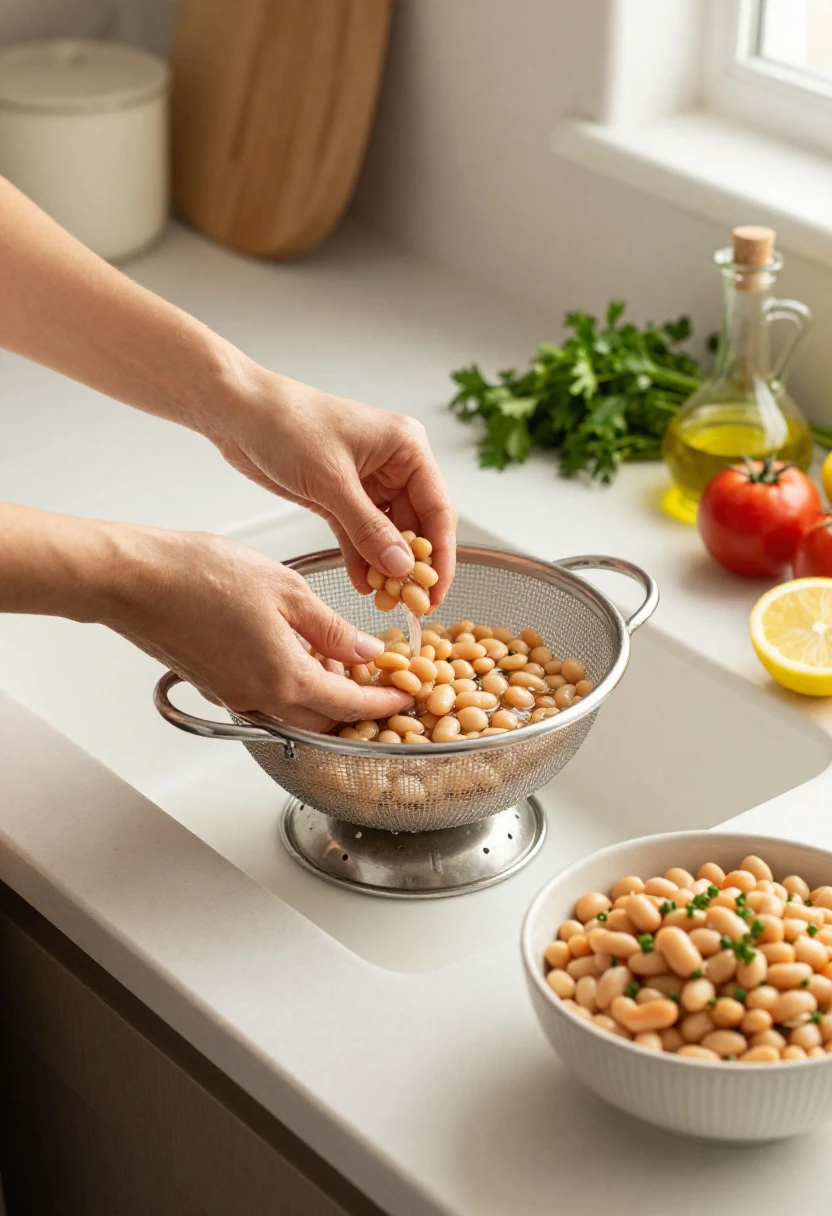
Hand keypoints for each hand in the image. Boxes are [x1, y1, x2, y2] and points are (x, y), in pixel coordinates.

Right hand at [105, 525, 412, 729]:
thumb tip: (365, 653)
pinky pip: (263, 696)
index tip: (405, 700)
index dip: (383, 705)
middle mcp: (258, 700)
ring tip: (341, 662)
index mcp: (285, 680)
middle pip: (322, 721)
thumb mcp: (287, 591)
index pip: (350, 706)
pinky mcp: (211, 684)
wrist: (134, 580)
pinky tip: (296, 652)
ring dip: (321, 697)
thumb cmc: (202, 575)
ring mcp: (231, 696)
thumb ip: (331, 629)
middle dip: (356, 709)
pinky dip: (289, 685)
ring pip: (291, 711)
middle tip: (380, 687)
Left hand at [206, 372, 457, 609]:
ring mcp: (369, 482)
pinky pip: (359, 535)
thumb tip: (402, 566)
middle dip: (412, 565)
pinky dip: (361, 558)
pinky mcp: (341, 496)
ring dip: (386, 566)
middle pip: (418, 526)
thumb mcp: (332, 480)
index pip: (438, 509)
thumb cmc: (286, 423)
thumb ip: (368, 529)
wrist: (238, 412)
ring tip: (383, 599)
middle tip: (410, 604)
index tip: (435, 593)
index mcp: (406, 448)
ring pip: (389, 535)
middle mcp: (395, 464)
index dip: (441, 555)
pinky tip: (362, 583)